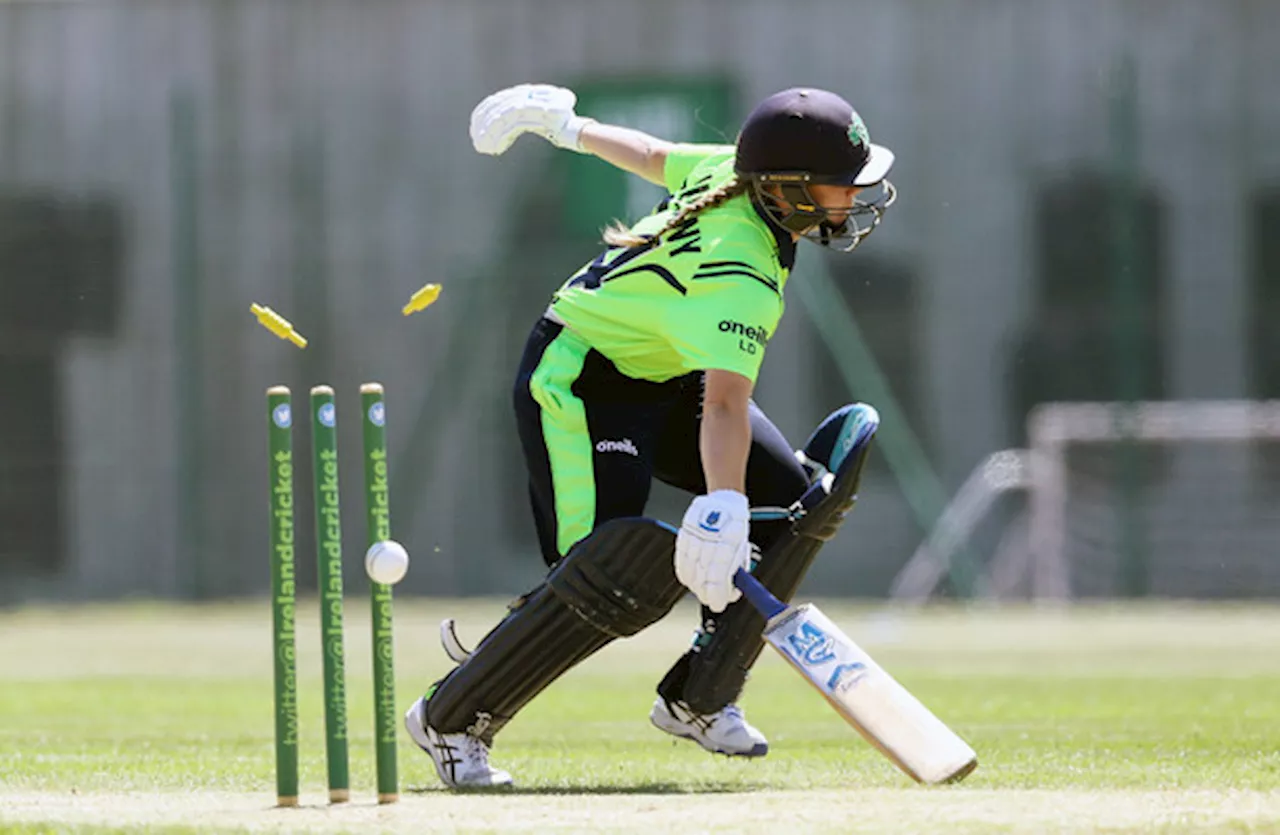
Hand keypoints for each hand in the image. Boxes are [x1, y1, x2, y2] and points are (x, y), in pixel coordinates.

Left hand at [469, 83, 593, 155]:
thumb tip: (503, 128)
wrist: (576, 131)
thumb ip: (522, 118)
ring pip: (503, 116)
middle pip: (498, 105)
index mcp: (528, 93)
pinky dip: (501, 137)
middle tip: (475, 137)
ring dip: (490, 133)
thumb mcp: (538, 119)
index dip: (486, 111)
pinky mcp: (535, 114)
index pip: (501, 99)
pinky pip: (512, 125)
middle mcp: (528, 95)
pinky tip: (495, 148)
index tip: (476, 125)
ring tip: (482, 146)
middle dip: (484, 122)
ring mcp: (532, 103)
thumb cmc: (561, 128)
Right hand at [674, 490, 751, 612]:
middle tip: (713, 599)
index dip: (717, 595)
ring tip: (703, 590)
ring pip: (689, 571)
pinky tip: (690, 579)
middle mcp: (708, 539)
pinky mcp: (684, 535)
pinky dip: (685, 574)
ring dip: (696, 586)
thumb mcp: (741, 546)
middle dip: (707, 594)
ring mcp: (694, 537)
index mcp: (728, 541)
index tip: (719, 604)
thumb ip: (735, 569)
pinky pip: (680, 561)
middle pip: (701, 577)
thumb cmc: (734, 525)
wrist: (722, 501)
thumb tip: (732, 592)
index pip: (717, 576)